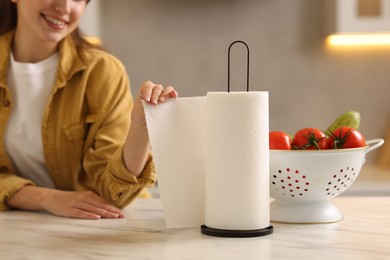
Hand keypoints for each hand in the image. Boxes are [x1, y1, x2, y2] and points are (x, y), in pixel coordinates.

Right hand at [6, 186, 124, 218]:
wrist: (51, 197)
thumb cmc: (69, 198)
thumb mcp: (82, 197)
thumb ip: (93, 201)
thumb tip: (106, 206)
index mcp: (89, 194)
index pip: (103, 202)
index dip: (113, 207)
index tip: (121, 212)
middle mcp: (84, 198)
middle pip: (100, 205)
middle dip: (112, 211)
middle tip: (121, 216)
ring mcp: (77, 204)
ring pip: (93, 209)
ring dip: (104, 213)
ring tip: (113, 217)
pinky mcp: (70, 210)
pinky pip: (81, 213)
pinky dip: (89, 215)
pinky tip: (96, 218)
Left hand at [131, 81, 178, 120]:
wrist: (144, 125)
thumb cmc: (141, 117)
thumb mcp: (139, 111)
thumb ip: (144, 105)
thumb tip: (151, 104)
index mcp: (146, 92)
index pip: (147, 86)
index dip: (147, 91)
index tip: (147, 100)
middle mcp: (155, 92)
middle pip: (157, 87)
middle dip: (155, 95)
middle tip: (154, 103)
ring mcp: (164, 96)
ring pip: (167, 88)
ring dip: (165, 93)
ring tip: (161, 101)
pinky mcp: (170, 101)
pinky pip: (174, 94)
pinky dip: (174, 93)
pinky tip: (173, 97)